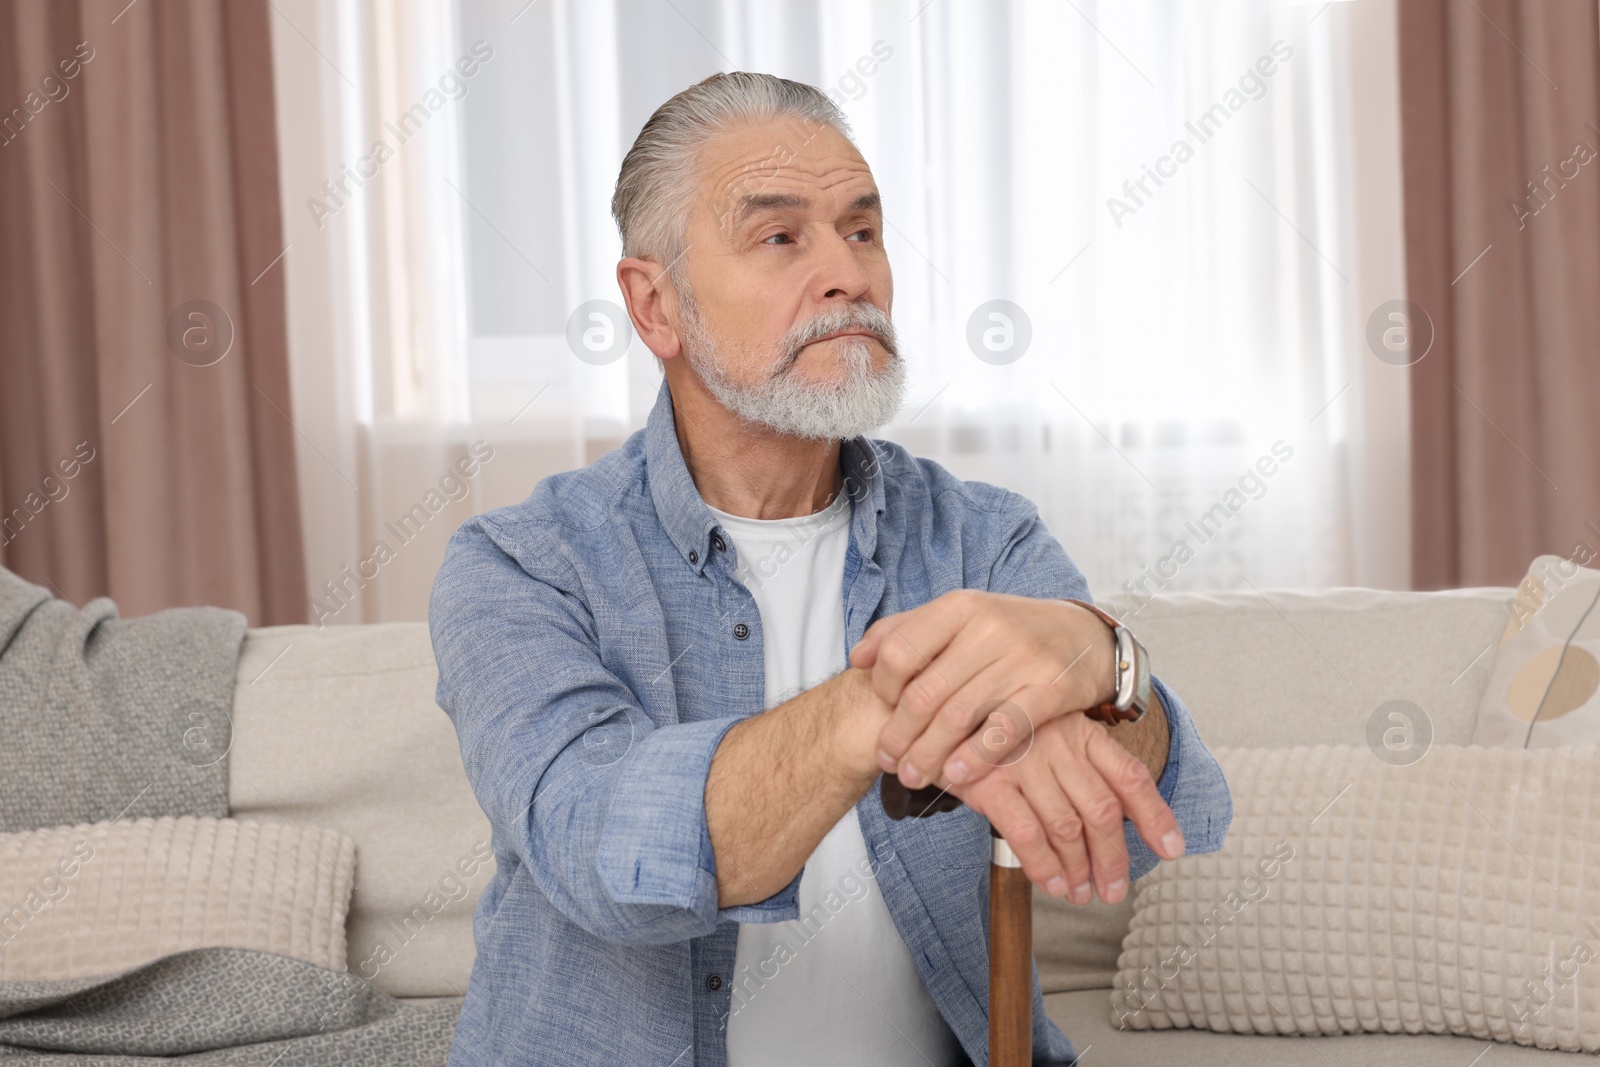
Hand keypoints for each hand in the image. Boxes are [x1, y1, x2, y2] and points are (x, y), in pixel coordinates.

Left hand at [850, 589, 1117, 789]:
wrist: (1085, 636)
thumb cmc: (1011, 632)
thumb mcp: (962, 618)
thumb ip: (908, 630)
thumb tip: (858, 656)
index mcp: (960, 607)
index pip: (900, 649)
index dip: (881, 686)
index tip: (880, 708)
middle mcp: (989, 627)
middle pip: (925, 691)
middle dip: (898, 733)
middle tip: (887, 760)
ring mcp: (1022, 658)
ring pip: (958, 716)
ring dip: (928, 754)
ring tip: (912, 775)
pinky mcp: (1050, 689)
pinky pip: (1002, 731)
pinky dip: (974, 758)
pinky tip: (956, 776)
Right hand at [924, 707, 1184, 902]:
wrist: (932, 713)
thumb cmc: (993, 729)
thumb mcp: (1045, 732)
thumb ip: (1079, 764)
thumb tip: (1115, 816)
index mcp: (1079, 730)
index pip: (1129, 775)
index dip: (1156, 815)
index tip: (1172, 848)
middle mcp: (1058, 744)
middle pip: (1102, 811)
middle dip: (1114, 859)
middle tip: (1113, 889)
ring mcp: (1024, 762)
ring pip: (1067, 828)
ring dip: (1079, 870)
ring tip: (1081, 893)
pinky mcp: (990, 782)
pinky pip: (1027, 835)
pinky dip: (1044, 867)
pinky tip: (1052, 883)